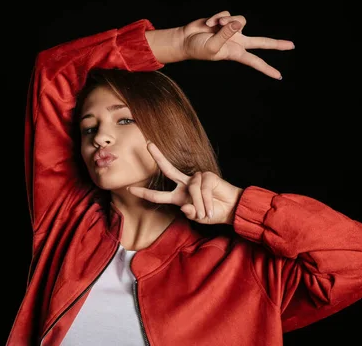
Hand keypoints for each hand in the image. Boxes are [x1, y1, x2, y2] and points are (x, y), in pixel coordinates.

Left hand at [127, 142, 242, 224]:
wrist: (231, 209)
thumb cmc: (214, 213)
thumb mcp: (199, 217)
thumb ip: (190, 213)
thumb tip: (184, 206)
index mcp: (178, 196)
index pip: (158, 195)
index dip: (144, 193)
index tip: (129, 189)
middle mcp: (185, 185)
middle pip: (167, 169)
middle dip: (157, 156)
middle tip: (147, 144)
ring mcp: (196, 179)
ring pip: (191, 190)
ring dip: (199, 204)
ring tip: (206, 212)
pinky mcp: (207, 176)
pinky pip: (202, 188)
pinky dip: (206, 201)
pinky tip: (211, 206)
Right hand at [181, 10, 294, 78]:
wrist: (186, 39)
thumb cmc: (198, 48)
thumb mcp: (213, 46)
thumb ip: (226, 34)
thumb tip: (238, 22)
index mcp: (235, 53)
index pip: (255, 62)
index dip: (267, 69)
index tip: (279, 76)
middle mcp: (237, 42)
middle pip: (261, 42)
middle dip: (276, 44)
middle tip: (292, 46)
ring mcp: (232, 30)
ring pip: (241, 20)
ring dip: (227, 21)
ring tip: (215, 25)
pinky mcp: (226, 20)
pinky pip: (226, 14)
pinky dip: (216, 18)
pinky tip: (208, 24)